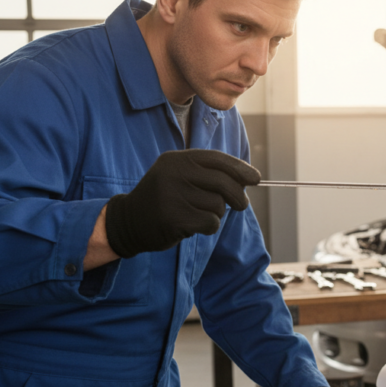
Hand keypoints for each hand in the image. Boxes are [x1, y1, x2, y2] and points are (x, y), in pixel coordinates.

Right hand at [105, 149, 260, 257]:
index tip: (256, 178)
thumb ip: (208, 175)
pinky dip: (209, 227)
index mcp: (177, 159)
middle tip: (242, 205)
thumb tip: (249, 178)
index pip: (217, 159)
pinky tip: (193, 226)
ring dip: (217, 214)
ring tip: (199, 214)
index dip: (240, 169)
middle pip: (224, 183)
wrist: (129, 222)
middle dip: (238, 196)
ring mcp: (172, 195)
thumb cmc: (164, 199)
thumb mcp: (180, 177)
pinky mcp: (174, 218)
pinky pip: (210, 223)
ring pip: (218, 205)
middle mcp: (174, 173)